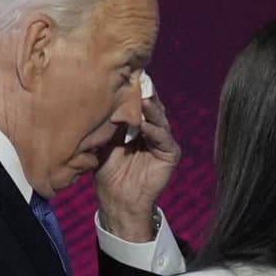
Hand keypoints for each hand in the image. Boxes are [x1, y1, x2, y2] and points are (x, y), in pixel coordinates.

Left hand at [93, 92, 180, 240]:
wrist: (116, 199)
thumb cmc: (108, 171)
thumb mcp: (105, 142)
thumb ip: (110, 123)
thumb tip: (105, 99)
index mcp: (137, 126)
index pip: (138, 104)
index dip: (134, 91)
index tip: (127, 76)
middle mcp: (152, 130)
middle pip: (152, 107)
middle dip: (145, 94)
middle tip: (138, 80)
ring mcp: (162, 142)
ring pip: (160, 119)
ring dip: (151, 110)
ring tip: (143, 99)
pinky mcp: (170, 154)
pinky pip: (164, 139)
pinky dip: (155, 131)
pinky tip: (144, 125)